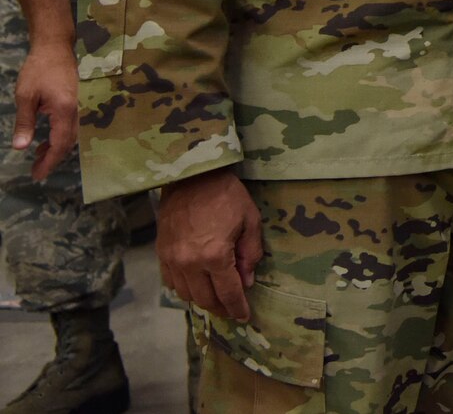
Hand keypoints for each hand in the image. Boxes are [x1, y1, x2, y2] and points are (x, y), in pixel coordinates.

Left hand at [11, 38, 76, 180]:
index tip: (37, 175)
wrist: (55, 47)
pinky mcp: (71, 103)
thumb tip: (21, 148)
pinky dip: (57, 138)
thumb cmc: (39, 69)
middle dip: (52, 159)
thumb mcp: (26, 96)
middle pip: (68, 142)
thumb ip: (25, 122)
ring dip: (55, 149)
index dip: (49, 161)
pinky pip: (68, 127)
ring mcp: (75, 107)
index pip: (59, 143)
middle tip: (36, 172)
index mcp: (64, 111)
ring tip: (37, 158)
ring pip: (69, 135)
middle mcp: (74, 112)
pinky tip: (44, 140)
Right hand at [158, 168, 262, 320]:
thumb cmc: (226, 195)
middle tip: (232, 310)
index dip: (237, 307)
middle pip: (205, 299)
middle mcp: (189, 263)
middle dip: (221, 308)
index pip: (228, 292)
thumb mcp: (250, 220)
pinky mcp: (161, 254)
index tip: (244, 316)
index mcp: (214, 256)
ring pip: (187, 294)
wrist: (191, 177)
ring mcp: (172, 260)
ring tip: (217, 298)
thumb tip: (246, 281)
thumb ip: (250, 254)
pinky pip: (172, 283)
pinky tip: (197, 285)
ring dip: (203, 300)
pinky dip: (185, 289)